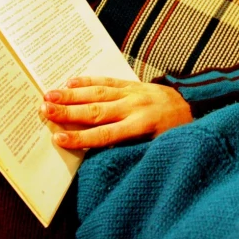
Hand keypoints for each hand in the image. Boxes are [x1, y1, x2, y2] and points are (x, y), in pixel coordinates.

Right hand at [41, 76, 192, 148]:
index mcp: (140, 127)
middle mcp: (134, 107)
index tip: (58, 139)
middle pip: (96, 111)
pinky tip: (71, 81)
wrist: (193, 106)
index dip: (80, 138)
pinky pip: (108, 80)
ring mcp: (132, 93)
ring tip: (49, 96)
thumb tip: (102, 157)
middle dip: (68, 112)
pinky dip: (89, 80)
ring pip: (98, 93)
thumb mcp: (158, 147)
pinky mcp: (132, 84)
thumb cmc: (174, 132)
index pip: (104, 135)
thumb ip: (132, 149)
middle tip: (44, 111)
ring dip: (72, 95)